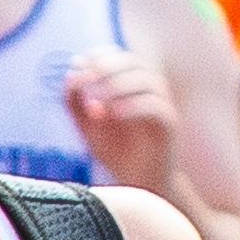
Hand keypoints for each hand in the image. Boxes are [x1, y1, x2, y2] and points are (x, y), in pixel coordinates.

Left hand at [60, 49, 177, 192]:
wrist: (138, 184)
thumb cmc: (114, 153)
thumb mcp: (87, 128)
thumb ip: (75, 104)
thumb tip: (70, 76)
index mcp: (132, 85)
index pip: (120, 57)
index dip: (101, 55)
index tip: (78, 63)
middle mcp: (150, 89)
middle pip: (134, 63)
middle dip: (107, 68)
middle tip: (85, 79)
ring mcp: (162, 104)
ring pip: (146, 82)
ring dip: (117, 86)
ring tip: (95, 101)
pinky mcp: (169, 124)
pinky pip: (155, 107)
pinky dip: (133, 106)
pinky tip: (112, 113)